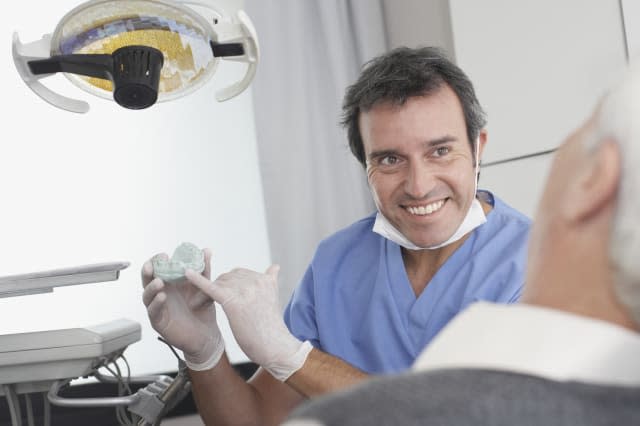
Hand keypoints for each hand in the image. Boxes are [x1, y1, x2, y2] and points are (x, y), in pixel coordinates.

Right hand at [141, 248, 224, 369]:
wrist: (207, 334)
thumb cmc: (202, 310)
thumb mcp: (204, 287)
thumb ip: (204, 270)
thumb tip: (206, 250)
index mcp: (170, 284)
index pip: (158, 269)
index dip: (157, 261)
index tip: (164, 255)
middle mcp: (161, 294)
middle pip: (147, 280)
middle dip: (148, 271)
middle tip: (152, 265)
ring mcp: (158, 308)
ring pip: (147, 296)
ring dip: (151, 287)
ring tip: (159, 282)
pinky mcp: (159, 322)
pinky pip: (153, 311)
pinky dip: (156, 303)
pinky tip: (162, 297)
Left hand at [185, 265, 311, 380]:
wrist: (276, 348)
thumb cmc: (271, 329)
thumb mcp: (272, 299)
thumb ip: (270, 281)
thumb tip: (275, 267)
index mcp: (265, 279)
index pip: (237, 275)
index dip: (226, 285)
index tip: (218, 296)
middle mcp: (256, 281)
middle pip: (226, 278)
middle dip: (216, 289)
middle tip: (205, 302)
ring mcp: (246, 290)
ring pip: (219, 284)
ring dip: (206, 293)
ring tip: (199, 306)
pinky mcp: (234, 301)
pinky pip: (212, 288)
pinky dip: (197, 280)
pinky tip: (186, 273)